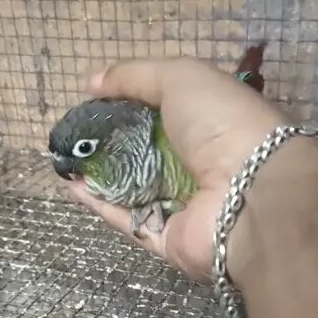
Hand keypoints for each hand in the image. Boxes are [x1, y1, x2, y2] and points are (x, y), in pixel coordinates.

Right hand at [63, 57, 288, 281]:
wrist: (251, 195)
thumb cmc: (223, 124)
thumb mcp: (182, 78)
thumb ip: (136, 76)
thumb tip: (92, 81)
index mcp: (217, 123)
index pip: (172, 111)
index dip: (135, 102)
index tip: (97, 97)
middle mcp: (204, 165)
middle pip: (151, 152)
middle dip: (114, 141)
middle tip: (76, 130)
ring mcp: (187, 205)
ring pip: (137, 189)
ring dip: (102, 173)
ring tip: (66, 155)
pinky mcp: (170, 241)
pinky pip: (130, 221)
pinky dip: (100, 204)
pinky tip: (71, 184)